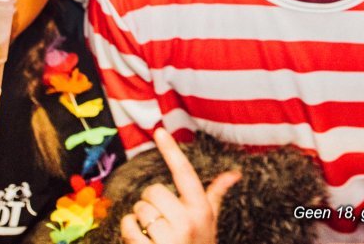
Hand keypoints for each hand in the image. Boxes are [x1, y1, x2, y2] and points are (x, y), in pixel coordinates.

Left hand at [121, 127, 241, 243]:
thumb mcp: (210, 222)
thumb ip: (216, 195)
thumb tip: (234, 174)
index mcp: (200, 210)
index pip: (185, 173)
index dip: (171, 150)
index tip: (159, 130)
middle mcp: (186, 222)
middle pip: (153, 191)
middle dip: (152, 202)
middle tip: (162, 219)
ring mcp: (168, 237)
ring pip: (139, 208)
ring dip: (141, 218)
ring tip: (154, 232)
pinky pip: (129, 226)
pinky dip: (130, 230)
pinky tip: (141, 240)